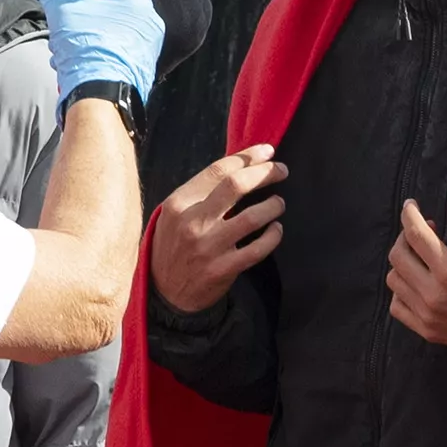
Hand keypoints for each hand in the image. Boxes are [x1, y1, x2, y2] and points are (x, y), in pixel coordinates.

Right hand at [34, 0, 163, 100]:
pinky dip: (97, 55)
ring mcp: (146, 51)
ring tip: (68, 45)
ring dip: (90, 35)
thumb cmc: (90, 49)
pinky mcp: (139, 72)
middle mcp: (149, 26)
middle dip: (94, 9)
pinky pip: (117, 55)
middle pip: (121, 6)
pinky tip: (76, 63)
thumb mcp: (63, 9)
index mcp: (139, 4)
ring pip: (115, 32)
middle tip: (74, 15)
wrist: (100, 98)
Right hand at [151, 144, 285, 313]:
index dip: (247, 157)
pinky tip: (276, 230)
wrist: (165, 294)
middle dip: (265, 173)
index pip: (218, 171)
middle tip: (282, 170)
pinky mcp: (223, 270)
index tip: (267, 151)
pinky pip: (258, 249)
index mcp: (179, 203)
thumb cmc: (174, 247)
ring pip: (252, 218)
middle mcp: (193, 222)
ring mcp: (208, 247)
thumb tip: (239, 167)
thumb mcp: (174, 215)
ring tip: (278, 203)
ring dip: (273, 206)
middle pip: (236, 186)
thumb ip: (200, 194)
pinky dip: (273, 236)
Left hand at [386, 202, 446, 351]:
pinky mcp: (425, 330)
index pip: (416, 234)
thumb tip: (430, 225)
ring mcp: (426, 314)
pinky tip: (418, 287)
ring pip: (393, 278)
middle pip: (397, 255)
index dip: (409, 214)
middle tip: (418, 235)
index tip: (410, 206)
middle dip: (405, 239)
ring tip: (420, 262)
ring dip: (403, 265)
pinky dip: (403, 292)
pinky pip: (396, 304)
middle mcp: (433, 294)